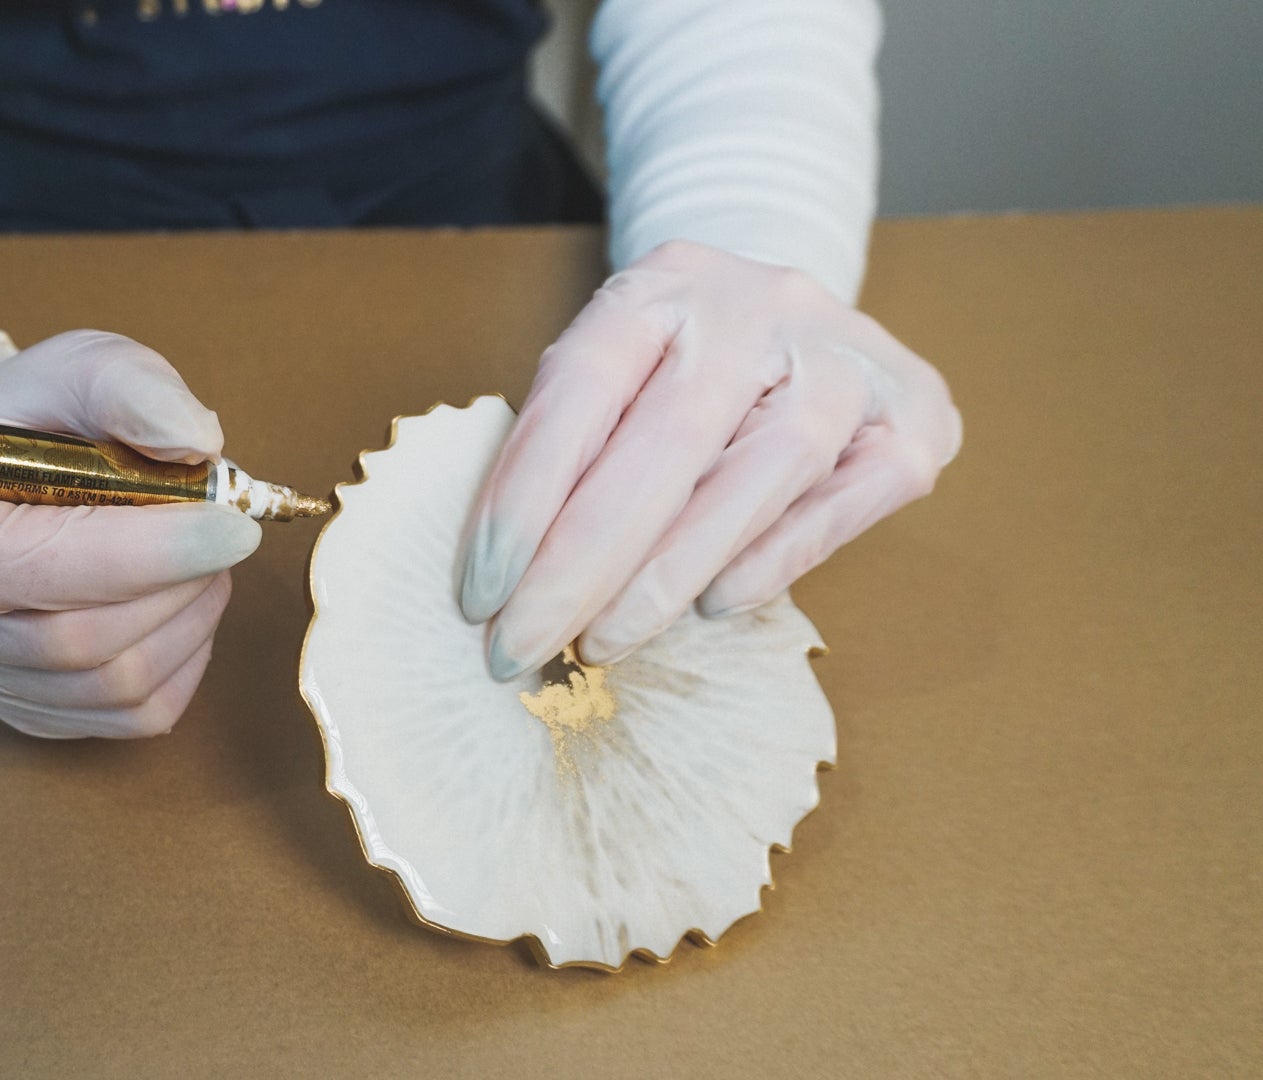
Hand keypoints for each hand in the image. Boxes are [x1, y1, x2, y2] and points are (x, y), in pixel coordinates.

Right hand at [0, 326, 261, 736]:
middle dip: (176, 585)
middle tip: (220, 531)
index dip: (144, 553)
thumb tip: (197, 442)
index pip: (33, 566)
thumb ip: (125, 387)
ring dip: (186, 621)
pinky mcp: (18, 707)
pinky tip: (177, 604)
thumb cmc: (11, 420)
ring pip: (110, 689)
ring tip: (200, 559)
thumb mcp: (63, 367)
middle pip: (76, 642)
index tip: (230, 523)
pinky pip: (125, 719)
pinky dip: (178, 662)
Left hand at [459, 240, 962, 677]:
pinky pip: (839, 502)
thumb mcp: (612, 373)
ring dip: (670, 574)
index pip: (580, 386)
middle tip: (521, 648)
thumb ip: (570, 446)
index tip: (480, 594)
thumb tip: (508, 579)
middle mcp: (761, 302)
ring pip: (764, 470)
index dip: (522, 497)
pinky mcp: (915, 410)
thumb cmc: (676, 369)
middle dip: (582, 563)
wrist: (796, 321)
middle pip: (667, 440)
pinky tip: (707, 608)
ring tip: (601, 643)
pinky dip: (770, 560)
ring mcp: (846, 351)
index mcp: (665, 282)